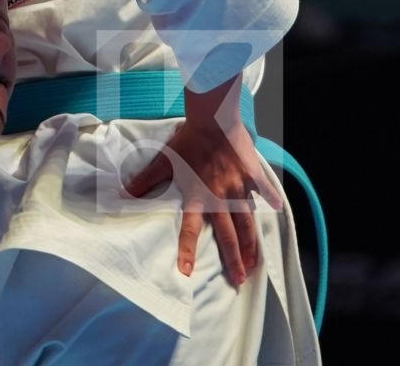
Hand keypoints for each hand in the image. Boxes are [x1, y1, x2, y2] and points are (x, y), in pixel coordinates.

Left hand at [122, 77, 284, 286]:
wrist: (213, 118)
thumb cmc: (188, 139)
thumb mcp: (163, 160)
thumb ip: (146, 180)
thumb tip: (122, 193)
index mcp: (198, 196)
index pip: (191, 230)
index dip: (188, 252)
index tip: (187, 273)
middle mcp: (220, 198)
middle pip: (229, 235)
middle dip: (234, 260)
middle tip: (239, 280)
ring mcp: (239, 188)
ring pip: (248, 222)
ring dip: (251, 244)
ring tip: (256, 261)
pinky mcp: (252, 175)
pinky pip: (264, 191)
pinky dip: (270, 199)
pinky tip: (277, 208)